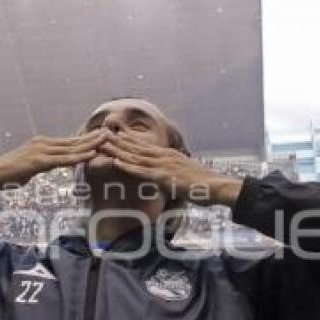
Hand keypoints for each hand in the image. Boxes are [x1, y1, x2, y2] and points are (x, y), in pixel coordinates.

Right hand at [0, 130, 108, 189]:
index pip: (68, 141)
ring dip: (90, 144)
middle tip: (109, 133)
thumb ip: (42, 164)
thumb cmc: (8, 174)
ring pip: (71, 148)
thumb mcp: (29, 167)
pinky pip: (63, 159)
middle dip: (92, 138)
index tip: (99, 137)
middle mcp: (43, 143)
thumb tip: (48, 167)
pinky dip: (79, 157)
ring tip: (106, 140)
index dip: (85, 139)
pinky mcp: (39, 161)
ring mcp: (41, 150)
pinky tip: (91, 155)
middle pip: (73, 141)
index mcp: (41, 143)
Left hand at [97, 132, 241, 205]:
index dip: (129, 138)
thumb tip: (167, 177)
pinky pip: (141, 171)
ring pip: (135, 156)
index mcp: (169, 155)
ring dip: (117, 150)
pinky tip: (116, 162)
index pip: (145, 145)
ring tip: (102, 143)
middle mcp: (164, 156)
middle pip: (136, 147)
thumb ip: (174, 172)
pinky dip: (127, 166)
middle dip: (118, 139)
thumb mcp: (186, 174)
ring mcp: (163, 165)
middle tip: (101, 132)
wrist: (217, 187)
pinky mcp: (163, 177)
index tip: (115, 132)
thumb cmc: (204, 185)